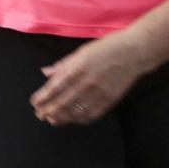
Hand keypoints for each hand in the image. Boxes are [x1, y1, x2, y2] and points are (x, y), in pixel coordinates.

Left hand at [30, 33, 150, 125]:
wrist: (134, 52)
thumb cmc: (107, 48)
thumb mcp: (82, 51)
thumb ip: (63, 64)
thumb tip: (45, 72)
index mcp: (77, 68)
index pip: (54, 88)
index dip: (42, 98)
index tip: (34, 102)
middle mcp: (85, 83)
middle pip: (61, 103)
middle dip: (47, 111)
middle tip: (39, 114)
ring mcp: (97, 93)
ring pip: (74, 112)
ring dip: (60, 118)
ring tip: (52, 119)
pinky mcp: (108, 100)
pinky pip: (90, 115)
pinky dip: (78, 119)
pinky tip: (71, 119)